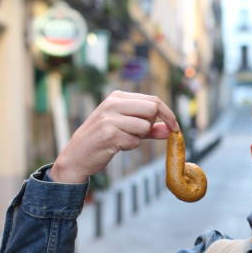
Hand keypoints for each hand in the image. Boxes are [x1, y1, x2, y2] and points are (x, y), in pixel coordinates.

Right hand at [50, 91, 178, 182]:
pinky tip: (115, 145)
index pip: (153, 99)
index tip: (174, 127)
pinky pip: (134, 141)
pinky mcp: (109, 133)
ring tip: (121, 139)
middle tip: (140, 133)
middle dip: (151, 125)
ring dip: (138, 138)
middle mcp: (113, 103)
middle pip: (152, 109)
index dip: (168, 114)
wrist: (77, 155)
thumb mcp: (127, 129)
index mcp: (118, 97)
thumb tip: (170, 130)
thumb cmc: (103, 140)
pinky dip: (129, 146)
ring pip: (144, 126)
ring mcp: (110, 117)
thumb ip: (149, 129)